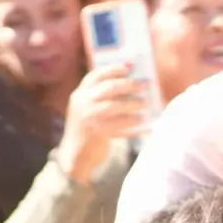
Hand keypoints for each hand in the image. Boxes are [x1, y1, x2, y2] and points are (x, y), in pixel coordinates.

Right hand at [55, 64, 149, 182]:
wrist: (76, 156)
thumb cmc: (90, 130)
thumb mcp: (89, 109)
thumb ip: (103, 97)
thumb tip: (134, 84)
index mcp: (79, 95)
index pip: (96, 76)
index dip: (114, 69)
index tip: (131, 66)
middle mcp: (82, 104)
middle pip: (108, 88)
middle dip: (129, 84)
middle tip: (146, 85)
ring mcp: (88, 119)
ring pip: (113, 106)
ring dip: (133, 103)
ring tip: (145, 103)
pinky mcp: (97, 133)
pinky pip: (118, 124)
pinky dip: (133, 121)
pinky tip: (144, 121)